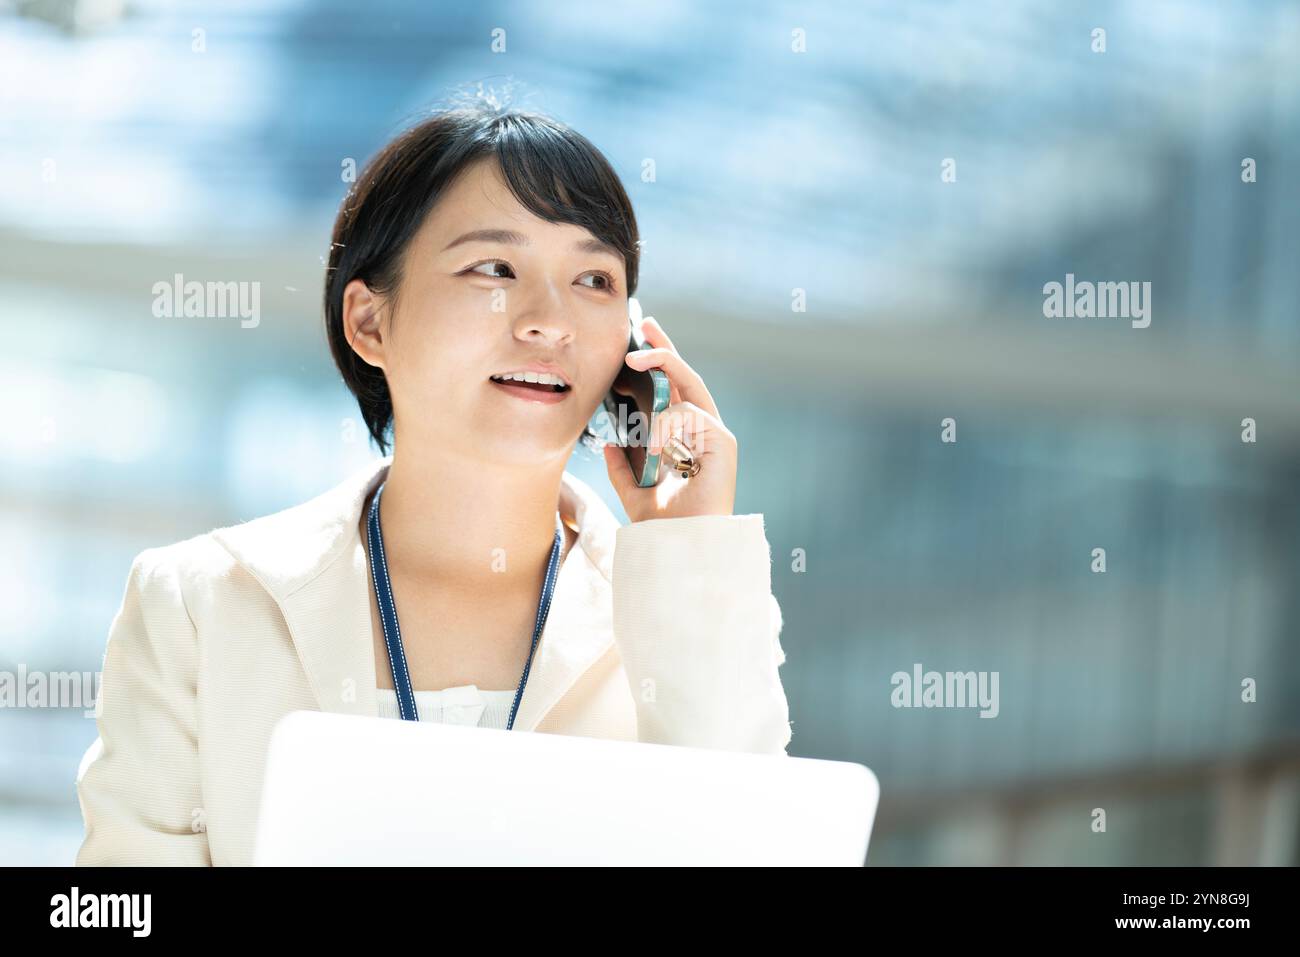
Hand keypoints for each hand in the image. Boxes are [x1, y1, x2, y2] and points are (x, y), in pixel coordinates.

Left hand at [602, 314, 737, 521]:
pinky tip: (652, 444)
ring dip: (658, 377)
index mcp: (685, 441)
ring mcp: (716, 436)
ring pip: (686, 391)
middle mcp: (704, 434)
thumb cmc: (663, 525)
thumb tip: (611, 440)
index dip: (660, 364)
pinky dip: (664, 424)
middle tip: (645, 324)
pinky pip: (688, 414)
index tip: (642, 340)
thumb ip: (623, 466)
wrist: (680, 548)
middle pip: (686, 380)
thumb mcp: (632, 490)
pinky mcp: (723, 443)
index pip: (672, 394)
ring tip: (632, 373)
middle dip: (665, 350)